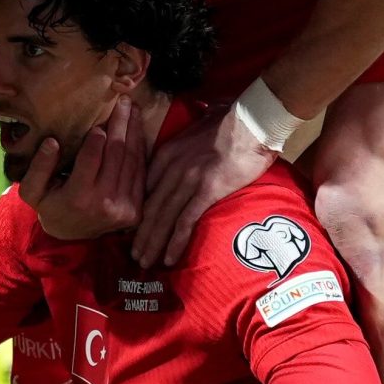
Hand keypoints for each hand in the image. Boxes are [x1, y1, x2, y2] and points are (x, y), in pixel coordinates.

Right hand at [18, 98, 146, 239]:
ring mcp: (124, 209)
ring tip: (132, 109)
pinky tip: (137, 130)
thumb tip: (52, 142)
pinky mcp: (136, 211)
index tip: (99, 119)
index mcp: (78, 199)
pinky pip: (140, 173)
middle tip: (123, 101)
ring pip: (132, 161)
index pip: (91, 160)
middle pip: (117, 155)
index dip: (97, 137)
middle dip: (121, 125)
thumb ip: (38, 167)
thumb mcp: (32, 191)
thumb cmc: (50, 205)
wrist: (72, 235)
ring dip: (134, 132)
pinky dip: (140, 149)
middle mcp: (105, 204)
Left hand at [131, 104, 279, 268]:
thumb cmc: (232, 121)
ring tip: (144, 262)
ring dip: (152, 242)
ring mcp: (188, 180)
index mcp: (167, 153)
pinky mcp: (207, 191)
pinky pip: (186, 220)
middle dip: (140, 234)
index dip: (138, 210)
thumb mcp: (198, 127)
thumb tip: (196, 131)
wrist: (251, 121)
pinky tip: (168, 258)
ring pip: (164, 217)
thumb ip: (190, 137)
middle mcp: (172, 169)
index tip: (132, 227)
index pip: (144, 187)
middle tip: (133, 254)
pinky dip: (175, 241)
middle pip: (150, 207)